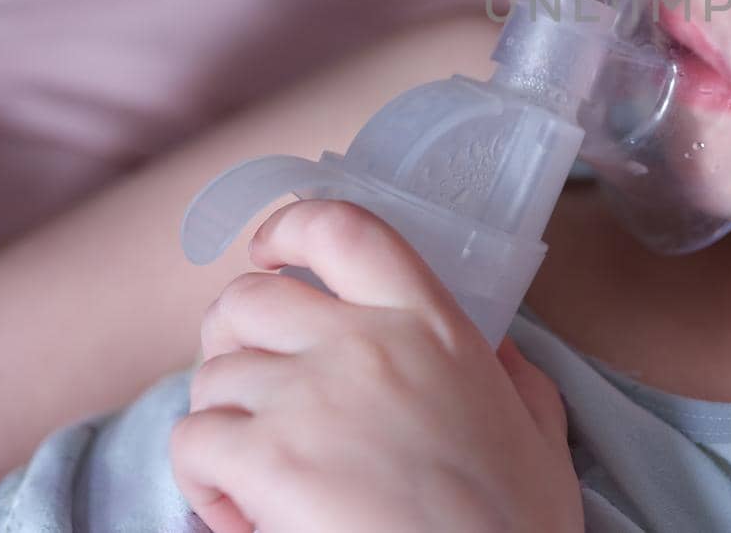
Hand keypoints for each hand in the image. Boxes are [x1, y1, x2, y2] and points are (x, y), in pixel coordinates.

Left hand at [170, 199, 581, 532]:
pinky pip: (192, 440)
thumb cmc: (514, 522)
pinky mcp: (268, 460)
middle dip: (231, 340)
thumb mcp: (537, 426)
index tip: (269, 252)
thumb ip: (509, 370)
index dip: (288, 227)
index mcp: (432, 324)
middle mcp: (366, 344)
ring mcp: (311, 398)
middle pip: (248, 298)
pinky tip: (246, 515)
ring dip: (221, 422)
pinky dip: (204, 480)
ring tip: (254, 476)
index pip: (343, 229)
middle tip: (251, 388)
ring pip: (211, 376)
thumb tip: (492, 347)